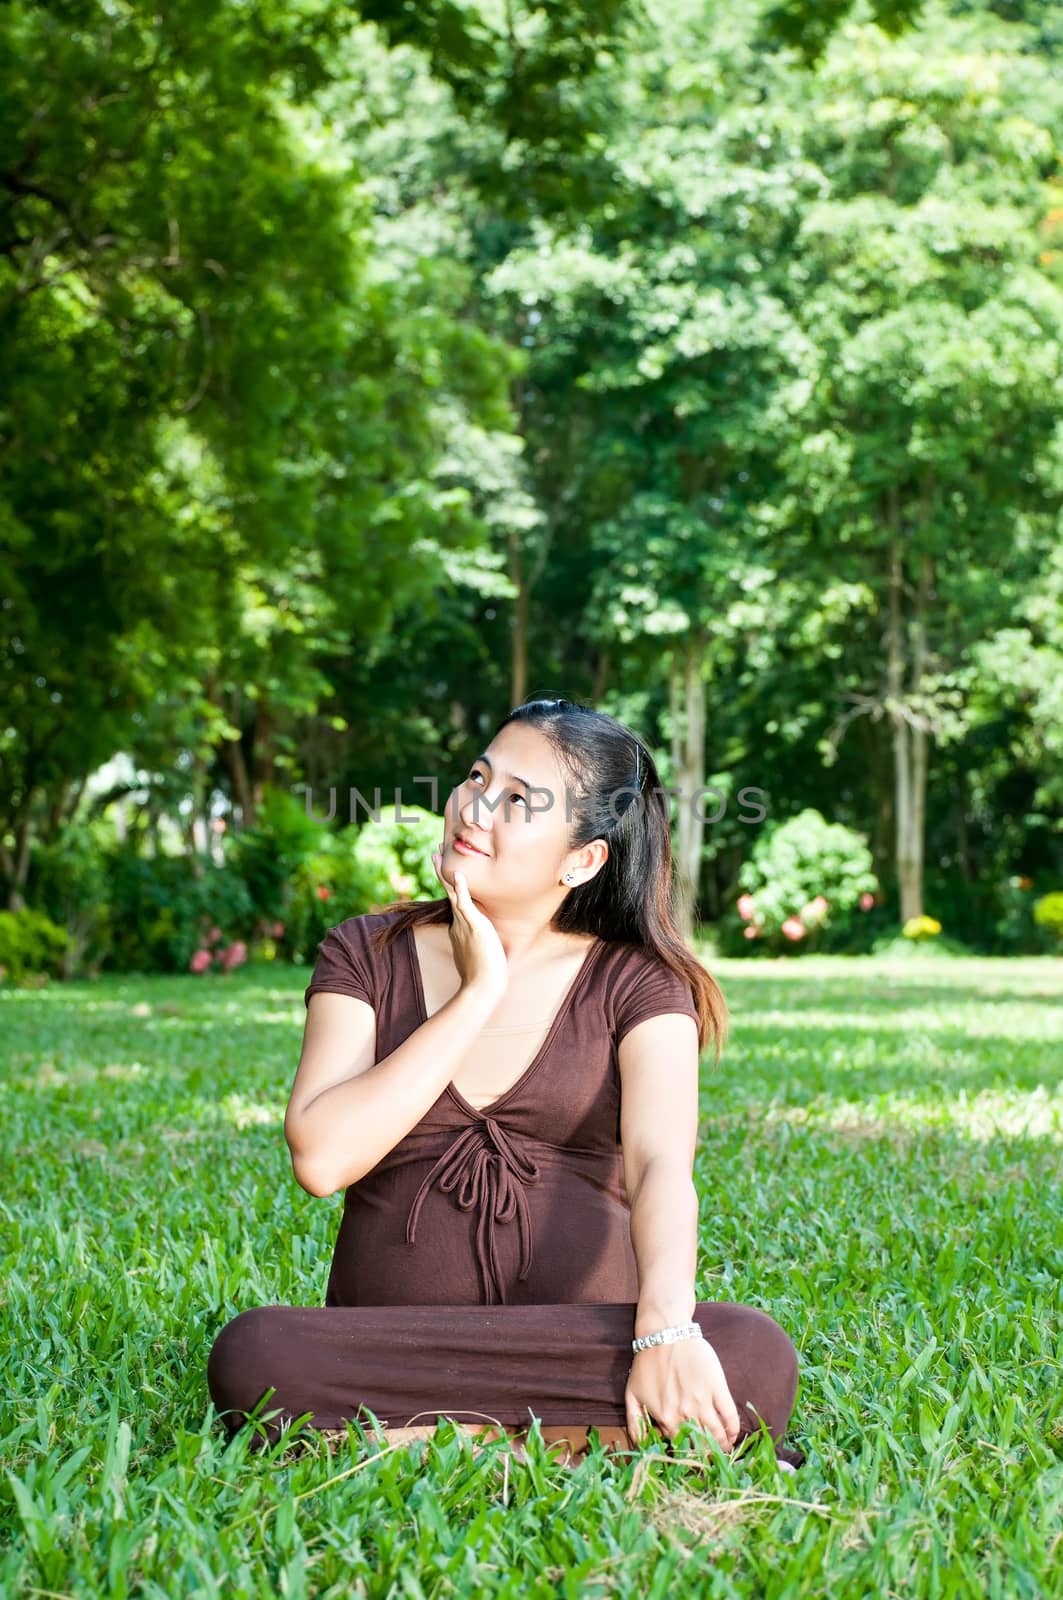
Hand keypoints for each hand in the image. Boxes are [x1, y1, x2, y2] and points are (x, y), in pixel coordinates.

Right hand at [431, 847, 508, 997]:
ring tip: (437, 854)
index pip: (455, 903)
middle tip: (435, 854)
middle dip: (441, 872)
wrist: (482, 987)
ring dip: (444, 872)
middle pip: (448, 892)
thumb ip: (478, 951)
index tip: (449, 874)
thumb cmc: (484, 978)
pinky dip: (460, 887)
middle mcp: (457, 924)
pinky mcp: (473, 924)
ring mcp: (463, 923)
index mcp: (459, 929)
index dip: (451, 887)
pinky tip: (458, 873)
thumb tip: (484, 952)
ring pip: (451, 893)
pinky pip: (464, 902)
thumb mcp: (479, 959)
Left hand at [625, 1336, 741, 1453]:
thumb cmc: (647, 1363)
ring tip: (724, 1448)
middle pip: (701, 1445)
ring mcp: (703, 1401)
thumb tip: (640, 1448)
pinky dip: (734, 1429)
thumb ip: (635, 1424)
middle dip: (707, 1454)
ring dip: (723, 1445)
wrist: (664, 1334)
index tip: (692, 1455)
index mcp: (666, 1419)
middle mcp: (686, 1414)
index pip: (680, 1447)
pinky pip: (730, 1415)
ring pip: (717, 1434)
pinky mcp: (717, 1388)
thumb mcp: (632, 1395)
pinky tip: (733, 1433)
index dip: (686, 1452)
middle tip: (711, 1455)